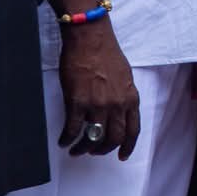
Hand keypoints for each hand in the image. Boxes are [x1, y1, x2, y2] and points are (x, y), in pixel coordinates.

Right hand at [58, 19, 140, 159]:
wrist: (90, 39)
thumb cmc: (107, 54)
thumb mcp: (125, 76)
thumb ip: (124, 95)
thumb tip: (120, 110)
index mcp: (131, 97)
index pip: (133, 130)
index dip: (127, 146)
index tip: (122, 156)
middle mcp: (117, 104)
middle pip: (113, 138)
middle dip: (102, 150)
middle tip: (92, 152)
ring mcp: (97, 104)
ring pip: (92, 138)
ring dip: (83, 148)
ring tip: (75, 150)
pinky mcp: (77, 102)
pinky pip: (72, 129)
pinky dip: (67, 139)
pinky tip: (63, 141)